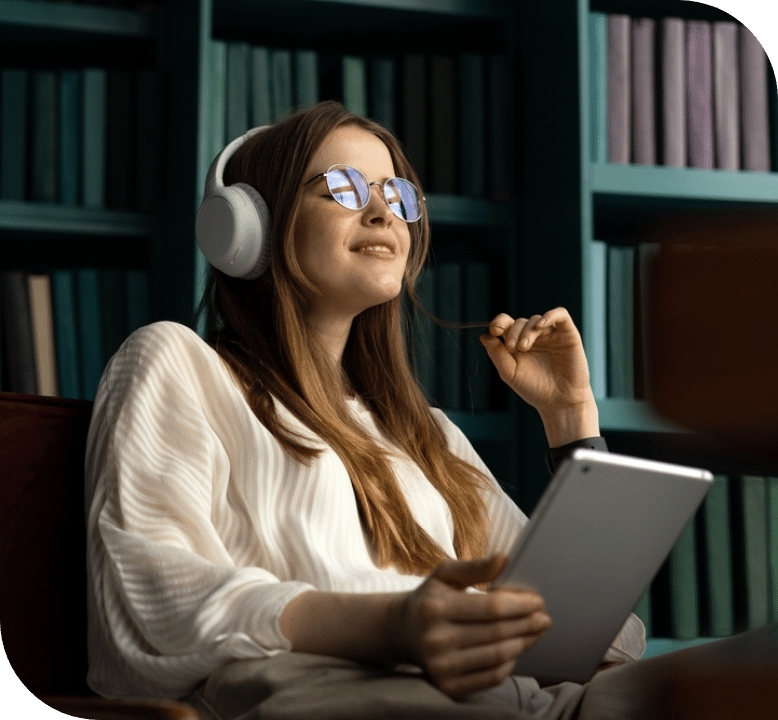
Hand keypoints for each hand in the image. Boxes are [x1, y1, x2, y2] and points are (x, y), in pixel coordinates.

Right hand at [391, 555, 551, 697]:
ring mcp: (441, 666)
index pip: (490, 607)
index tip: (538, 601)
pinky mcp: (448, 686)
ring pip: (497, 656)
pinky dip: (509, 664)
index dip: (519, 604)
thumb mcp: (444, 575)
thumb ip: (475, 566)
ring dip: (523, 643)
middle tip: (544, 618)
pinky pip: (490, 677)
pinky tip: (515, 651)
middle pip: (497, 633)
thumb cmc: (430, 598)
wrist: (402, 632)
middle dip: (527, 624)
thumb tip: (505, 559)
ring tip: (535, 632)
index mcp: (435, 608)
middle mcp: (436, 639)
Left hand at [479, 307, 593, 415]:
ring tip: (524, 347)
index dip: (498, 322)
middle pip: (519, 322)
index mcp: (517, 343)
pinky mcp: (567, 334)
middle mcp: (533, 337)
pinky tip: (540, 326)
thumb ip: (497, 354)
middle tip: (512, 348)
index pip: (506, 324)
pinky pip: (560, 315)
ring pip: (535, 319)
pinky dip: (550, 316)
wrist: (559, 401)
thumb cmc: (534, 389)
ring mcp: (550, 334)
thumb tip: (484, 336)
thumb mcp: (510, 373)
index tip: (494, 331)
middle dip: (512, 332)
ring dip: (527, 330)